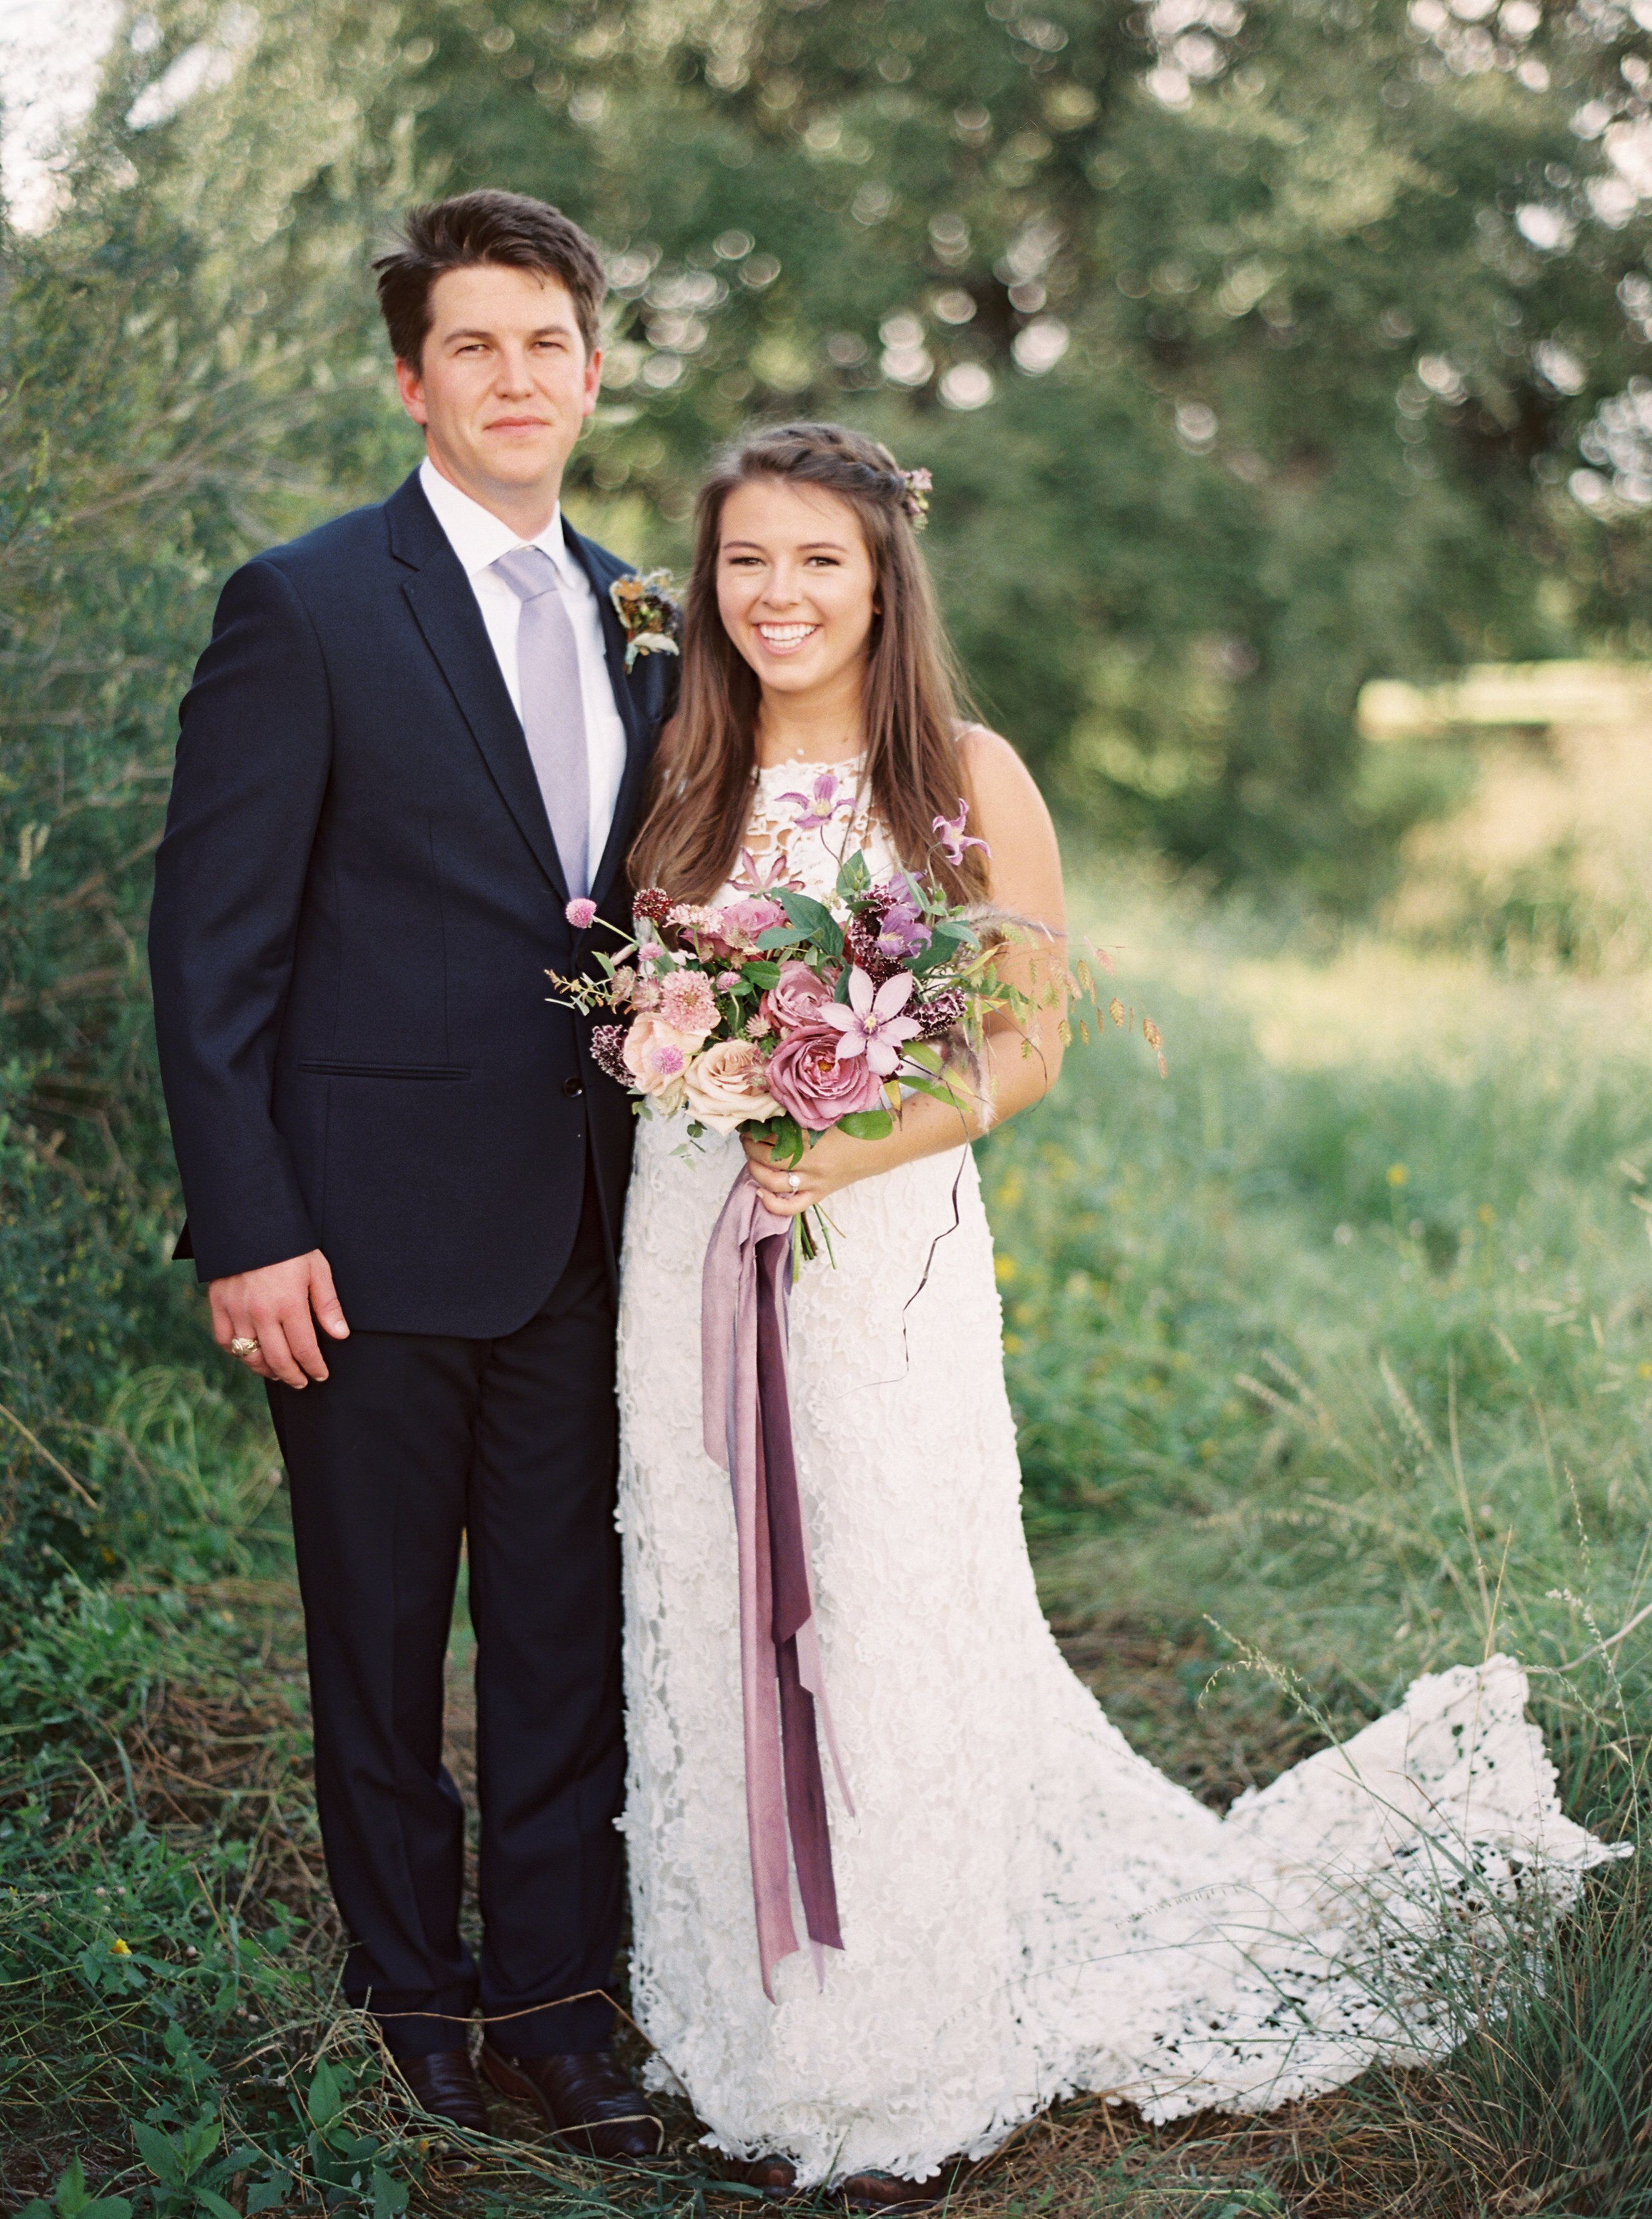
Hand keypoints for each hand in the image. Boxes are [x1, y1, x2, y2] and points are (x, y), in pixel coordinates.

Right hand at [208, 1250, 348, 1387]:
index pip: (304, 1349)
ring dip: (265, 1370)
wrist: (250, 1221)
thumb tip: (340, 1335)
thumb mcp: (317, 1269)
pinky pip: (224, 1340)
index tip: (321, 1375)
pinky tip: (250, 1354)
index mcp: (289, 1304)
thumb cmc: (289, 1245)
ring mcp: (237, 1310)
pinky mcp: (218, 1304)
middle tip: (302, 1382)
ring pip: (249, 1355)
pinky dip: (237, 1352)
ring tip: (278, 1373)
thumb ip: (328, 1304)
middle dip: (292, 1376)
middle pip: (277, 1359)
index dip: (314, 1367)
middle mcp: (261, 1313)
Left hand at [741, 1126, 870, 1217]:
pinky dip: (771, 1203)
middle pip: (768, 1158)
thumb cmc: (856, 1126)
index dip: (755, 1129)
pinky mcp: (819, 1194)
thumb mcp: (826, 1117)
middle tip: (747, 1137)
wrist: (880, 1146)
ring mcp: (814, 1182)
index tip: (749, 1122)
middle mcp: (811, 1164)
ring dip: (755, 1169)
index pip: (772, 1136)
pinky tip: (760, 1192)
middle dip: (751, 1146)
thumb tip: (771, 1115)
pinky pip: (791, 1207)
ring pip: (773, 1182)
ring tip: (751, 1157)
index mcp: (813, 1140)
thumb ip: (800, 1118)